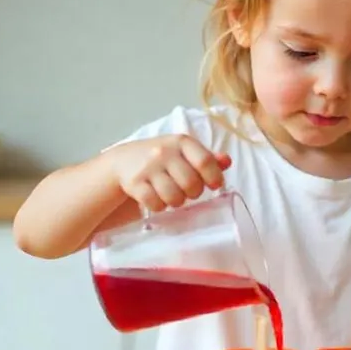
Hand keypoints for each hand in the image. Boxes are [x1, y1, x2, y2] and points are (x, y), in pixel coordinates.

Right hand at [106, 135, 231, 210]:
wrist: (124, 161)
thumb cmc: (162, 158)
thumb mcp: (184, 152)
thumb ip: (206, 158)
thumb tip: (227, 161)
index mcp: (182, 142)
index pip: (205, 161)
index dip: (214, 177)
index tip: (214, 185)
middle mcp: (164, 151)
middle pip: (191, 183)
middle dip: (194, 193)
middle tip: (189, 192)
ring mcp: (148, 167)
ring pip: (174, 197)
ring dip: (177, 202)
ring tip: (173, 196)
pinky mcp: (134, 183)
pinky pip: (155, 204)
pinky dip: (159, 206)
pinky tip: (158, 199)